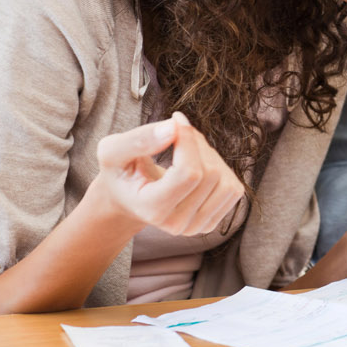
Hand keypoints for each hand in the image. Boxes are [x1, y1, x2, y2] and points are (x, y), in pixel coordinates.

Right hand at [91, 111, 244, 235]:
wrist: (126, 199)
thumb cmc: (120, 173)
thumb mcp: (113, 151)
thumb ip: (139, 140)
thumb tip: (173, 128)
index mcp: (151, 210)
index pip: (189, 173)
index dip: (188, 140)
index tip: (176, 119)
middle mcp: (176, 224)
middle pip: (209, 174)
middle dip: (197, 144)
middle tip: (177, 133)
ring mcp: (196, 227)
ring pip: (225, 181)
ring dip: (210, 156)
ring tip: (187, 150)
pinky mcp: (212, 222)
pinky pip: (233, 189)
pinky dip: (220, 169)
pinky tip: (198, 165)